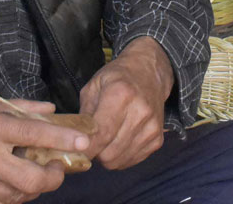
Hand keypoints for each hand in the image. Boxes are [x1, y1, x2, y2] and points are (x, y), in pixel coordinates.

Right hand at [0, 98, 91, 203]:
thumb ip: (18, 108)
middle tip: (56, 170)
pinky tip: (7, 189)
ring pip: (18, 197)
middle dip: (53, 178)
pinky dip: (8, 201)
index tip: (84, 141)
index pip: (35, 133)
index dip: (63, 138)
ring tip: (31, 177)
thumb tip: (50, 109)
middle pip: (32, 179)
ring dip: (31, 190)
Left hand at [79, 36, 173, 169]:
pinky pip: (131, 161)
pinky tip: (119, 140)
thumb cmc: (117, 78)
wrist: (149, 73)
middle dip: (95, 152)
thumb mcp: (93, 87)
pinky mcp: (158, 139)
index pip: (101, 134)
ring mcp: (152, 127)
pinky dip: (121, 156)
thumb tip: (74, 143)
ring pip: (119, 161)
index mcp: (121, 94)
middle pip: (109, 153)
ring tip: (105, 139)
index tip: (74, 152)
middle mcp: (140, 112)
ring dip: (107, 156)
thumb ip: (83, 115)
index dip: (85, 148)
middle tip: (91, 141)